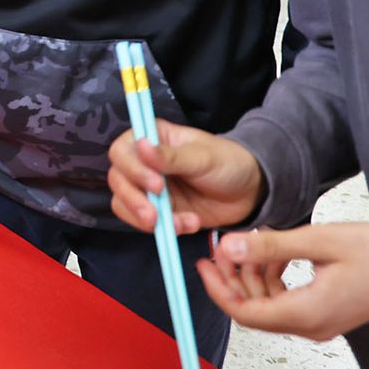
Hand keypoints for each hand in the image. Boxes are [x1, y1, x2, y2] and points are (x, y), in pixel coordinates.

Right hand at [107, 121, 264, 234]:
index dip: (132, 169)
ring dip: (146, 219)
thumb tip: (141, 145)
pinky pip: (144, 222)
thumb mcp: (203, 157)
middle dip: (134, 200)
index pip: (122, 151)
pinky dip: (163, 229)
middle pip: (118, 180)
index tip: (156, 186)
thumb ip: (171, 157)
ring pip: (124, 204)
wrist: (250, 192)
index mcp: (152, 139)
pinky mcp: (158, 211)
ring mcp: (148, 189)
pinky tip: (188, 225)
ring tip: (180, 224)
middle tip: (155, 216)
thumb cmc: (228, 163)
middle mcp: (144, 162)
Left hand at [199, 222, 368, 341]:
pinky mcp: (325, 313)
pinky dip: (271, 279)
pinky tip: (273, 253)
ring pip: (267, 306)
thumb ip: (272, 246)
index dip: (218, 288)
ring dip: (252, 277)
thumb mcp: (320, 241)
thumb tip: (231, 245)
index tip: (203, 263)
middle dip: (232, 279)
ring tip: (248, 244)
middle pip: (253, 311)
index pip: (245, 313)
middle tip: (221, 247)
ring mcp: (318, 322)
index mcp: (306, 313)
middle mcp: (310, 326)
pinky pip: (285, 302)